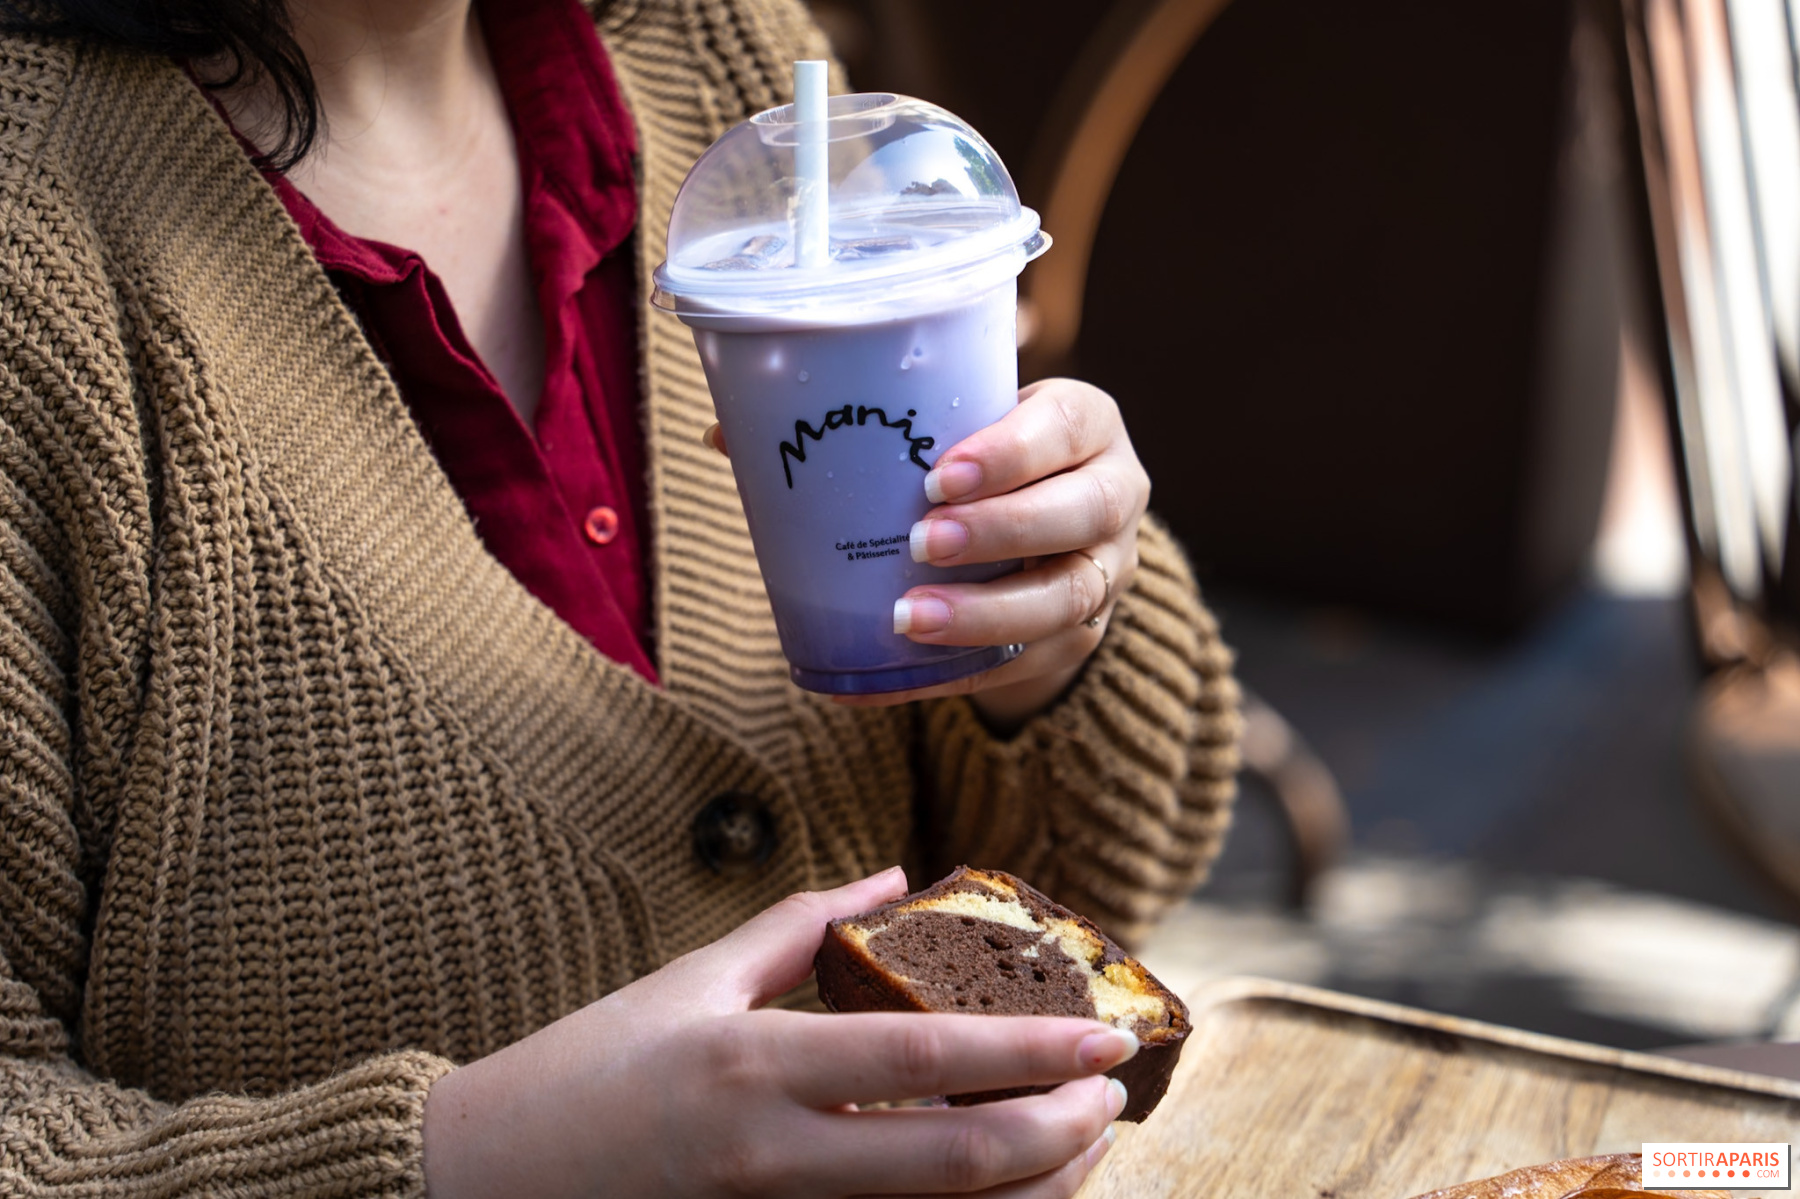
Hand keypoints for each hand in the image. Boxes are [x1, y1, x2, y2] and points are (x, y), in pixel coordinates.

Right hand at [421, 868, 1134, 1197]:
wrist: (485, 1180)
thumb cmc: (586, 1069)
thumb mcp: (691, 979)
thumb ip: (802, 928)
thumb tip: (894, 881)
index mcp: (753, 1062)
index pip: (923, 1056)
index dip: (1028, 1051)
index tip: (1102, 1036)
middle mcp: (771, 1153)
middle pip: (954, 1163)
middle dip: (1056, 1136)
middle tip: (1108, 1096)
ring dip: (1028, 1190)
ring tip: (1076, 1143)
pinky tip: (997, 1184)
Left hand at [703, 379, 1148, 731]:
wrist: (1044, 530)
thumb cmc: (982, 461)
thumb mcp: (952, 427)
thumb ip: (864, 426)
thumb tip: (724, 433)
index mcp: (1085, 426)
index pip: (1066, 428)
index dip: (1011, 453)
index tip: (938, 474)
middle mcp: (1114, 497)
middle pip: (1080, 514)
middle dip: (1003, 530)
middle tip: (921, 542)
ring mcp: (1105, 574)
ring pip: (1067, 599)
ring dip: (987, 612)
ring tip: (910, 617)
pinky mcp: (1080, 637)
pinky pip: (1029, 663)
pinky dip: (959, 671)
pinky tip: (889, 677)